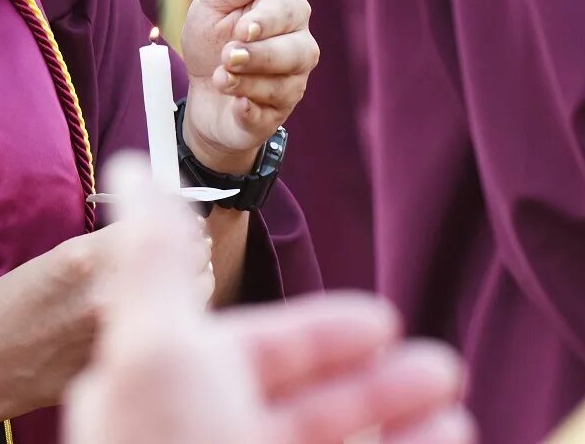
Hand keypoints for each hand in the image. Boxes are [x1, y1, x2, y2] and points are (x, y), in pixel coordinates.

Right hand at [0, 214, 213, 438]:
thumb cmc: (9, 310)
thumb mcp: (54, 260)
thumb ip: (106, 248)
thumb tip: (155, 234)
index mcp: (86, 260)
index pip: (164, 225)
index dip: (183, 217)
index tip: (187, 216)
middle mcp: (111, 297)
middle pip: (194, 261)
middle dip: (199, 248)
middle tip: (193, 244)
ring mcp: (126, 334)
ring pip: (197, 300)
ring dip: (198, 282)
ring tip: (183, 278)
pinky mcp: (131, 364)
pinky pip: (177, 337)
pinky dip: (183, 321)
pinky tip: (165, 315)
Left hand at [66, 155, 472, 443]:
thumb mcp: (158, 341)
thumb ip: (150, 255)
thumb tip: (134, 167)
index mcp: (167, 400)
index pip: (246, 354)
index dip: (314, 333)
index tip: (379, 320)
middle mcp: (206, 442)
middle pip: (301, 408)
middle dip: (371, 381)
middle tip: (434, 364)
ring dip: (398, 424)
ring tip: (449, 401)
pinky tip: (451, 440)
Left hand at [180, 0, 318, 172]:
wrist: (196, 85)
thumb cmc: (211, 34)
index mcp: (287, 12)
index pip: (291, 11)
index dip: (266, 21)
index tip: (242, 29)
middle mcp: (299, 48)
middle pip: (298, 51)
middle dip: (258, 55)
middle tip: (227, 56)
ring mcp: (291, 84)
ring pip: (285, 86)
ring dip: (246, 82)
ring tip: (219, 77)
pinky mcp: (274, 116)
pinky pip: (268, 116)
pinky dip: (249, 110)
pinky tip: (236, 104)